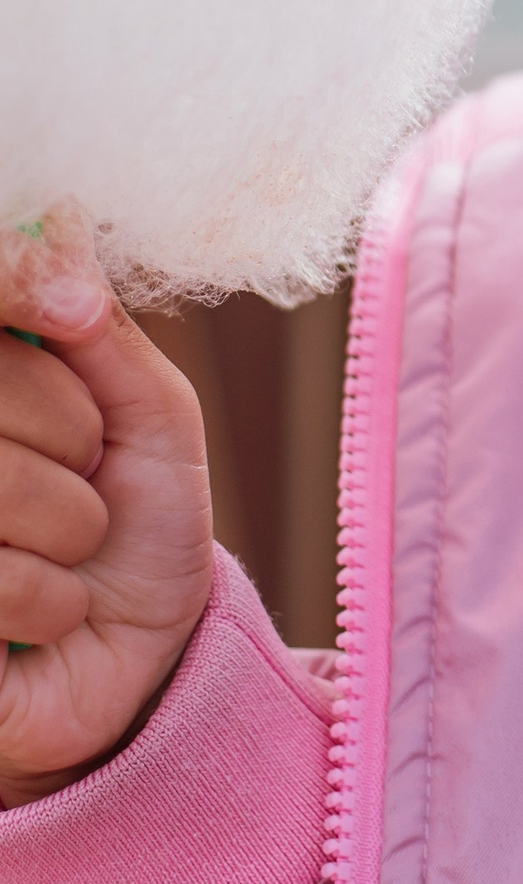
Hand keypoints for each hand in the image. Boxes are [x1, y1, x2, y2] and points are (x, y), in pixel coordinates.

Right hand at [0, 212, 214, 807]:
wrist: (137, 660)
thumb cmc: (137, 524)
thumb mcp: (147, 414)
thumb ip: (98, 330)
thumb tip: (60, 223)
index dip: (15, 285)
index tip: (72, 316)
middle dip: (68, 436)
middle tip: (87, 477)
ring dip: (68, 526)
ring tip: (71, 551)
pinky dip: (48, 598)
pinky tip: (48, 612)